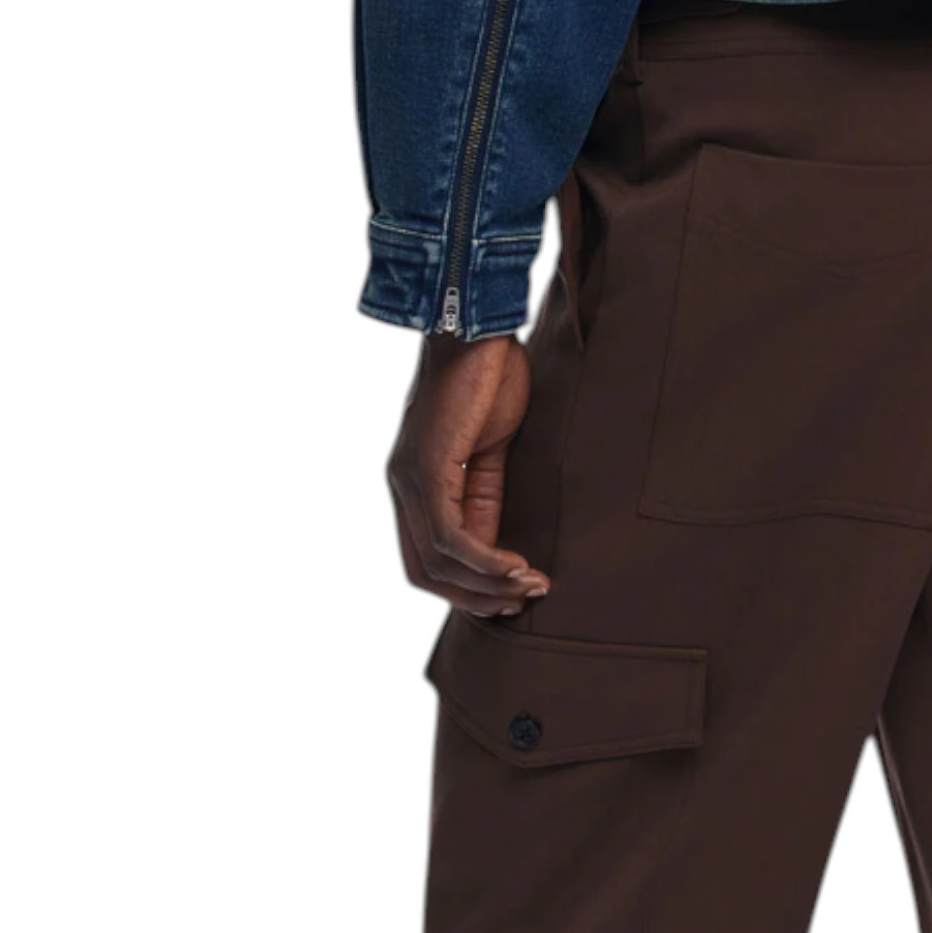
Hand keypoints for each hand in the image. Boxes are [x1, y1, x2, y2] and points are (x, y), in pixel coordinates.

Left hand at [386, 332, 550, 615]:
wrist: (479, 330)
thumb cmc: (489, 380)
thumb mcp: (490, 455)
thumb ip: (485, 502)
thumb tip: (495, 556)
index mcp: (413, 484)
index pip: (426, 559)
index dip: (466, 588)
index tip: (510, 595)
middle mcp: (402, 487)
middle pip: (423, 571)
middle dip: (473, 597)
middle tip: (519, 602)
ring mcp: (409, 480)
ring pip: (437, 561)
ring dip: (486, 584)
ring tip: (529, 587)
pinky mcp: (428, 471)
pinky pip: (451, 537)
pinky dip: (486, 561)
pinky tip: (517, 566)